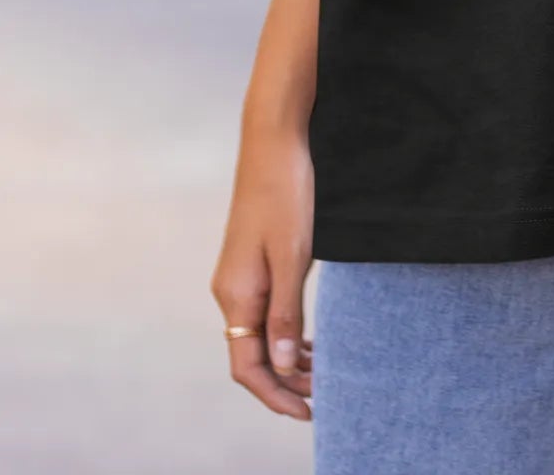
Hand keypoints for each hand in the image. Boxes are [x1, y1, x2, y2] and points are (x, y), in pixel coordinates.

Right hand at [211, 121, 315, 419]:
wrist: (272, 141)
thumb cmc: (286, 193)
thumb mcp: (293, 256)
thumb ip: (287, 313)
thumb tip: (284, 366)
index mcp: (237, 296)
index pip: (247, 368)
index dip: (276, 396)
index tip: (308, 412)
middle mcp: (230, 292)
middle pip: (251, 356)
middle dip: (285, 382)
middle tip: (323, 397)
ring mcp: (237, 277)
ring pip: (258, 335)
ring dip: (287, 358)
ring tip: (322, 373)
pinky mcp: (249, 262)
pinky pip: (262, 312)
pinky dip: (284, 332)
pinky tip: (307, 338)